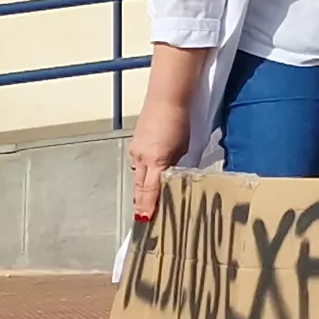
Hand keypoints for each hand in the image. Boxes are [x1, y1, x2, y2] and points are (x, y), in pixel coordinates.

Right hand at [126, 106, 185, 220]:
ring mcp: (136, 151)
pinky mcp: (136, 144)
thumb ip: (176, 166)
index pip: (150, 190)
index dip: (148, 206)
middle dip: (141, 202)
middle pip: (140, 186)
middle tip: (144, 218)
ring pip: (138, 176)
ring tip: (144, 206)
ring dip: (141, 190)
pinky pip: (137, 165)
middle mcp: (141, 158)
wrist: (166, 99)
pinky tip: (146, 180)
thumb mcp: (183, 147)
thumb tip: (172, 180)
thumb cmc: (180, 122)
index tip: (145, 220)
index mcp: (155, 161)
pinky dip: (142, 175)